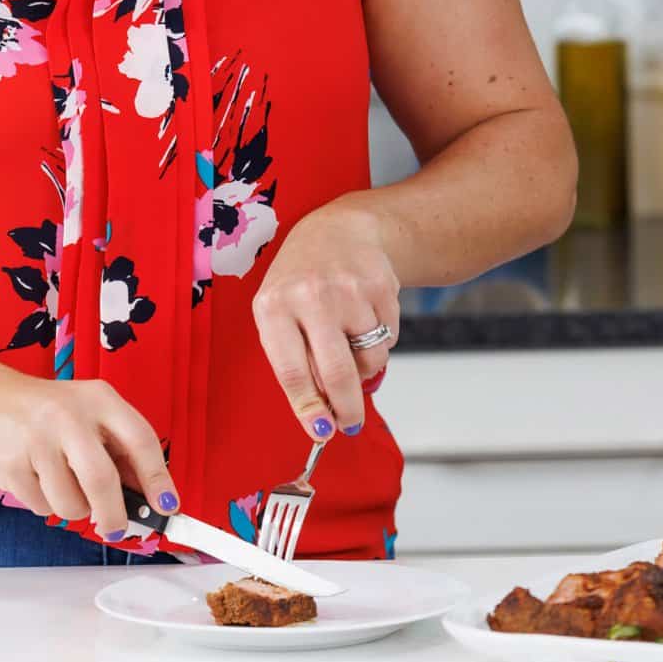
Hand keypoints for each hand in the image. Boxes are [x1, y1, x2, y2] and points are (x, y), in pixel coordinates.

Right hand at [0, 368, 177, 539]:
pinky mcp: (9, 464)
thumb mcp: (89, 412)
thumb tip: (148, 495)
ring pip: (70, 504)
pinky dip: (44, 504)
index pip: (140, 440)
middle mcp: (69, 416)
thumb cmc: (47, 411)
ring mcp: (36, 440)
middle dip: (113, 515)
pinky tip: (36, 477)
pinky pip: (41, 507)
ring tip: (62, 483)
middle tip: (115, 527)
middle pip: (102, 481)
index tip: (167, 505)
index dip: (158, 478)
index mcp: (98, 399)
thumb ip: (118, 447)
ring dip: (73, 508)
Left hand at [252, 196, 400, 439]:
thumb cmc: (301, 281)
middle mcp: (310, 295)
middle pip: (336, 373)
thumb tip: (321, 419)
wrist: (339, 230)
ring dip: (365, 367)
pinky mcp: (381, 287)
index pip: (291, 371)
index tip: (320, 431)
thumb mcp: (280, 312)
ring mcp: (348, 290)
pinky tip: (365, 317)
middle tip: (350, 424)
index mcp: (273, 306)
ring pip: (369, 360)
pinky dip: (380, 342)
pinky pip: (389, 340)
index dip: (307, 408)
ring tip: (350, 343)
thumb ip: (294, 361)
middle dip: (347, 410)